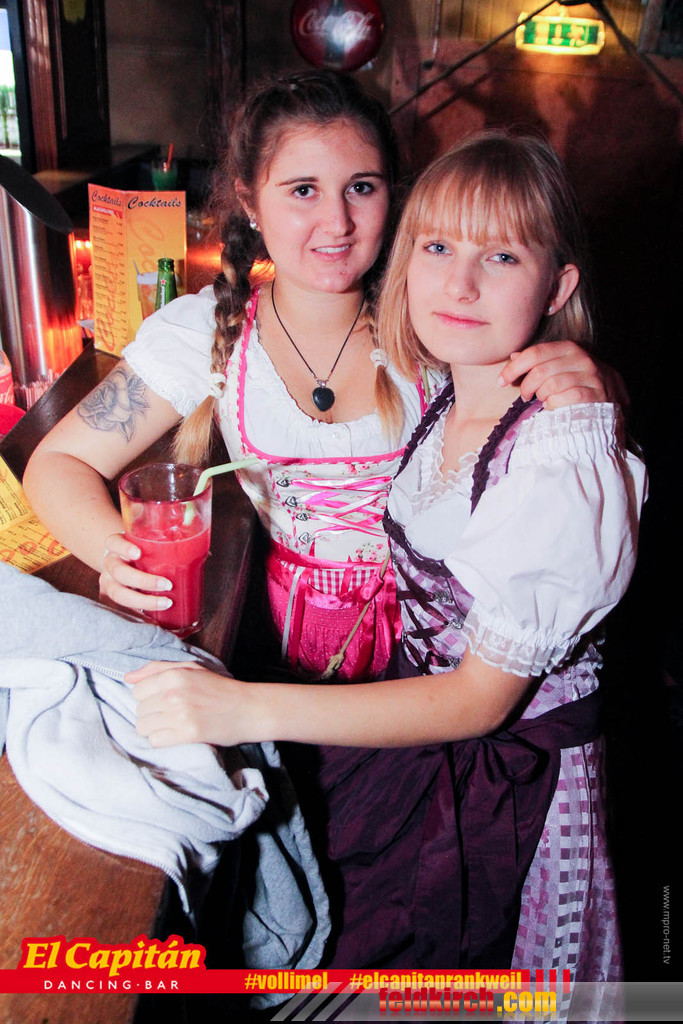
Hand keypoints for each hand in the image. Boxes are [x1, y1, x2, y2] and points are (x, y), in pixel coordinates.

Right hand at [99, 532, 172, 613]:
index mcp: (116, 546)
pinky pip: (122, 608)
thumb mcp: (149, 543)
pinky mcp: (113, 598)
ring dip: (142, 600)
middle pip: (119, 572)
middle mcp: (110, 564)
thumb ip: (170, 546)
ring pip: (118, 593)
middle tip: (166, 584)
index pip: (113, 543)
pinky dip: (138, 613)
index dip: (124, 548)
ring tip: (165, 602)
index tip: (138, 553)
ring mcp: (109, 582)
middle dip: (143, 580)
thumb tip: (206, 553)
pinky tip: (155, 617)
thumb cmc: (142, 552)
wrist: (122, 561)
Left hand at [128, 661, 255, 747]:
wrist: (248, 709)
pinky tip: (175, 734)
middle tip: (170, 713)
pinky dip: (162, 739)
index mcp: (175, 675)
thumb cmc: (219, 688)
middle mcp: (174, 694)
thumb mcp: (192, 668)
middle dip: (151, 713)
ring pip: (143, 727)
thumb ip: (157, 669)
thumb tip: (128, 678)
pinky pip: (155, 740)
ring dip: (154, 728)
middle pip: (139, 710)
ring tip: (171, 725)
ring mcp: (180, 715)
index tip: (161, 699)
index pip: (137, 690)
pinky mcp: (187, 734)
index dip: (147, 696)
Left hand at [497, 341, 626, 409]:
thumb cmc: (579, 385)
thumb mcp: (561, 369)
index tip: (501, 381)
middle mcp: (582, 359)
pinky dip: (552, 405)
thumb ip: (540, 362)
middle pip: (539, 371)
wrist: (609, 405)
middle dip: (525, 386)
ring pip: (550, 386)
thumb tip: (515, 356)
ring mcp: (590, 377)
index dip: (514, 368)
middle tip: (524, 395)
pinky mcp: (594, 396)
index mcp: (570, 349)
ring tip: (542, 400)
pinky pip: (562, 399)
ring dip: (540, 397)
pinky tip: (553, 407)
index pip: (535, 353)